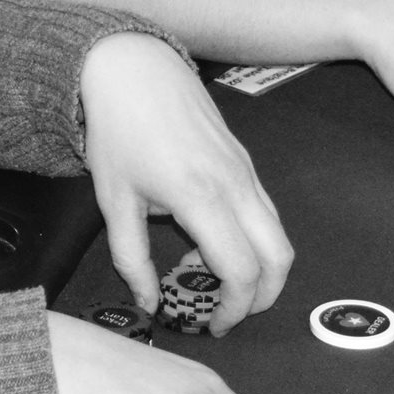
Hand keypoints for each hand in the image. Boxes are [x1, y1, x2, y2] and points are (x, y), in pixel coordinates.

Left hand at [78, 33, 292, 334]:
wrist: (132, 68)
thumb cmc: (117, 131)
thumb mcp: (113, 201)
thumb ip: (131, 259)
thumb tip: (149, 303)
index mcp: (201, 197)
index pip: (241, 271)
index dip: (233, 309)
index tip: (212, 325)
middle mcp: (235, 184)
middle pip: (279, 258)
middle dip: (263, 296)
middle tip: (227, 312)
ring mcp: (246, 169)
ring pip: (278, 233)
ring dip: (259, 267)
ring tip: (209, 274)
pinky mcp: (245, 159)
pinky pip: (265, 210)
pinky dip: (252, 238)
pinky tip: (208, 238)